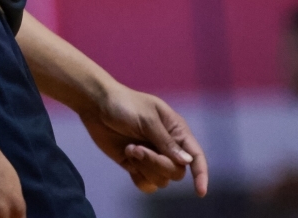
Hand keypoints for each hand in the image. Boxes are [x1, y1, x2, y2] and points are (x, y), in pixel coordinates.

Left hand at [79, 83, 207, 196]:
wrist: (96, 106)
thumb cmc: (123, 105)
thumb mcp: (146, 119)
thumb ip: (166, 142)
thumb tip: (187, 162)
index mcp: (176, 130)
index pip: (195, 155)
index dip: (201, 174)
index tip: (200, 192)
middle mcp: (167, 146)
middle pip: (176, 171)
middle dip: (157, 164)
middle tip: (137, 149)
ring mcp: (152, 157)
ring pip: (162, 180)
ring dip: (145, 167)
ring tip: (130, 148)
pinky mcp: (137, 165)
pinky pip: (147, 185)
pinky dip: (139, 178)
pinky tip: (129, 161)